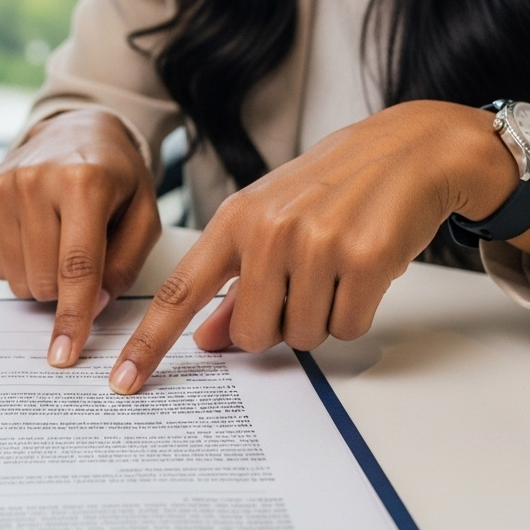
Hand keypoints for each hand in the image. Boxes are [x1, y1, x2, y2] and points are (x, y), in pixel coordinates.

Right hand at [0, 109, 161, 366]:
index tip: (64, 356)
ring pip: (16, 277)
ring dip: (42, 276)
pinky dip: (19, 261)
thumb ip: (126, 263)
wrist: (74, 127)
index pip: (77, 266)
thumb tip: (94, 305)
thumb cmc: (115, 176)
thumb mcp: (143, 214)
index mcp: (84, 182)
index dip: (73, 317)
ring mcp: (1, 185)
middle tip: (83, 256)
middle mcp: (35, 179)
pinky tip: (36, 231)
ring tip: (60, 238)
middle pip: (44, 279)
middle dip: (67, 289)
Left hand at [109, 101, 518, 394]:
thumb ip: (232, 281)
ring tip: (334, 267)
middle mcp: (267, 230)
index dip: (149, 342)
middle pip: (252, 333)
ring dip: (320, 316)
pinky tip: (362, 269)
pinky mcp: (365, 259)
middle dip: (276, 326)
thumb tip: (205, 339)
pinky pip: (348, 328)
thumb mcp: (268, 221)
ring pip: (303, 336)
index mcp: (234, 219)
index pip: (179, 291)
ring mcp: (315, 243)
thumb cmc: (328, 187)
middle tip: (301, 284)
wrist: (405, 150)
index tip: (124, 379)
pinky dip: (356, 312)